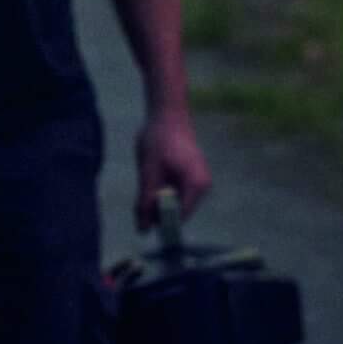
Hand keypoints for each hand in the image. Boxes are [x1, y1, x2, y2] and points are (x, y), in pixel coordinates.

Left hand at [135, 105, 212, 229]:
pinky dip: (163, 190)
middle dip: (158, 210)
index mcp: (196, 185)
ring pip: (177, 201)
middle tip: (139, 202)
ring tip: (147, 180)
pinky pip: (177, 191)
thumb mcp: (148, 171)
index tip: (143, 225)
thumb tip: (143, 229)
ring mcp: (200, 181)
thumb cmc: (158, 139)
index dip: (162, 223)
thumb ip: (145, 200)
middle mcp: (203, 186)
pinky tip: (153, 176)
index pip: (180, 217)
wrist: (167, 114)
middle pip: (179, 211)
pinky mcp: (193, 175)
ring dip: (159, 198)